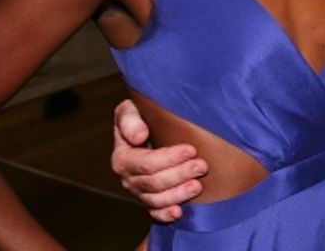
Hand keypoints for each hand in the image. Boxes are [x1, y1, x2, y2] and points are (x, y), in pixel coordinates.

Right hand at [111, 99, 206, 221]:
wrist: (145, 127)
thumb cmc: (140, 116)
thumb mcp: (130, 110)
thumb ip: (129, 119)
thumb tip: (138, 137)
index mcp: (123, 157)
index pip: (147, 163)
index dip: (170, 158)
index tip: (191, 149)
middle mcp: (128, 177)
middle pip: (154, 183)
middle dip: (180, 175)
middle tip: (202, 166)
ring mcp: (139, 190)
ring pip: (156, 200)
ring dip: (178, 194)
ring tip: (198, 185)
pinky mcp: (149, 198)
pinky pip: (154, 212)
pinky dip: (165, 215)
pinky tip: (179, 212)